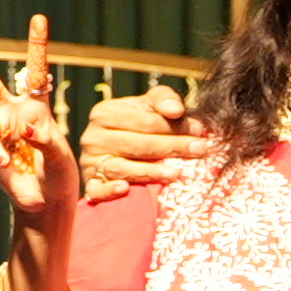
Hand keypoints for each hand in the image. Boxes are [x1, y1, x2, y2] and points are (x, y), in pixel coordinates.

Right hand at [0, 16, 78, 234]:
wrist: (46, 203)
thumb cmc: (60, 176)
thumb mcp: (61, 159)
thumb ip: (46, 142)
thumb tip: (25, 131)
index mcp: (36, 108)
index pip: (35, 71)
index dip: (36, 45)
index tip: (39, 18)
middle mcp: (12, 113)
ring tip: (5, 164)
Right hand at [78, 80, 212, 194]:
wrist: (110, 148)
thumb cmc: (136, 125)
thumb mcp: (147, 106)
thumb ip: (163, 100)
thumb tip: (176, 110)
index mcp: (106, 113)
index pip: (145, 121)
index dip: (174, 126)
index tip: (200, 131)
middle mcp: (94, 137)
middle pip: (137, 144)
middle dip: (171, 147)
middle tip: (199, 150)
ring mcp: (91, 162)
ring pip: (121, 168)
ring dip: (149, 172)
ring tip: (176, 174)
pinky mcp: (90, 184)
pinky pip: (97, 190)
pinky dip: (109, 191)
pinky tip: (125, 189)